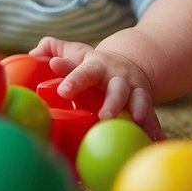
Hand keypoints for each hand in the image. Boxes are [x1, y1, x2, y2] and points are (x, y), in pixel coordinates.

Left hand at [29, 36, 164, 139]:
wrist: (131, 63)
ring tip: (137, 125)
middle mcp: (118, 77)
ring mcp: (135, 90)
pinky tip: (158, 141)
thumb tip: (33, 54)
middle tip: (104, 116)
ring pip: (139, 101)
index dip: (73, 79)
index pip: (83, 72)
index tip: (63, 91)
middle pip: (117, 88)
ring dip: (139, 113)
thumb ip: (54, 49)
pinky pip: (152, 118)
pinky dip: (155, 130)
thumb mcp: (77, 53)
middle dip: (113, 101)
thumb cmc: (94, 64)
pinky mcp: (145, 103)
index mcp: (97, 66)